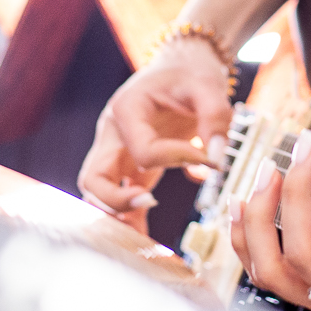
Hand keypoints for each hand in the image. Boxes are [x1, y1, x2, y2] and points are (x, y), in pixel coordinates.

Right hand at [77, 37, 233, 232]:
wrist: (181, 67)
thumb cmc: (190, 74)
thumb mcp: (206, 85)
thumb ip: (215, 118)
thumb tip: (217, 159)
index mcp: (126, 110)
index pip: (144, 151)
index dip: (176, 159)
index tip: (207, 159)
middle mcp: (112, 135)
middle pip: (93, 178)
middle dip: (115, 201)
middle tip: (147, 205)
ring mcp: (117, 153)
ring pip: (98, 194)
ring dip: (116, 216)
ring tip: (140, 241)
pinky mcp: (130, 167)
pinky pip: (120, 198)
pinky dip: (130, 219)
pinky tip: (146, 243)